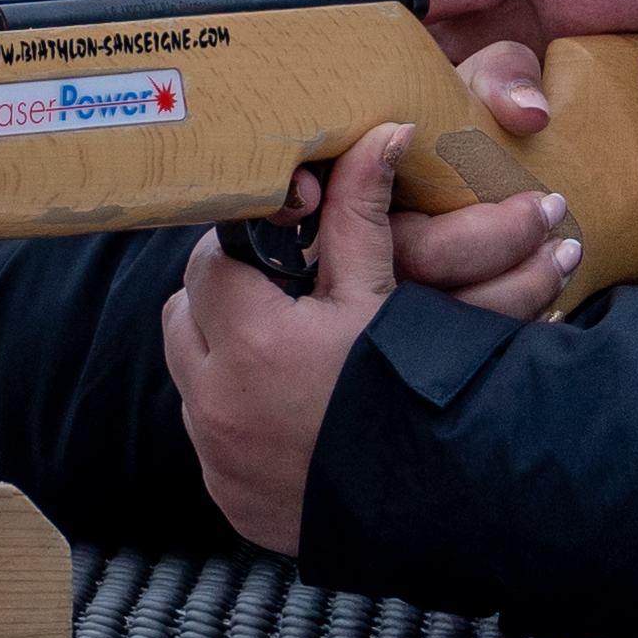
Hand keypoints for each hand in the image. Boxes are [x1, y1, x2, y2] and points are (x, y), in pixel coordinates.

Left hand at [165, 118, 584, 552]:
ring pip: (191, 379)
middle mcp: (216, 403)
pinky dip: (239, 418)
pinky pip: (211, 440)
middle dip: (224, 301)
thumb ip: (362, 213)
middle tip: (282, 298)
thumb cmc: (420, 394)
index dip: (246, 245)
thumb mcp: (388, 296)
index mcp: (249, 341)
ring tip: (289, 354)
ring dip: (225, 359)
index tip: (281, 246)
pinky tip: (293, 412)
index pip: (210, 259)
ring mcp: (219, 458)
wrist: (454, 502)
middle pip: (183, 318)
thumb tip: (379, 135)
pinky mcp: (230, 501)